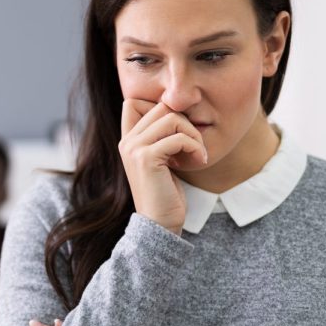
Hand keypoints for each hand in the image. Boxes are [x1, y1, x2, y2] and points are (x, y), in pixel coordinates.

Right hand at [119, 100, 206, 233]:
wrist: (160, 223)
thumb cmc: (165, 193)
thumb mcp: (162, 160)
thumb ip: (160, 137)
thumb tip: (174, 109)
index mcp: (128, 140)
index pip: (135, 102)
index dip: (162, 108)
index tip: (178, 132)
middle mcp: (127, 141)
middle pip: (161, 107)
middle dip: (186, 121)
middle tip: (195, 144)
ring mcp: (134, 148)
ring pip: (172, 118)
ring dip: (194, 134)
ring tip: (198, 153)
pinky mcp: (146, 158)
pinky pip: (179, 138)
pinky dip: (196, 148)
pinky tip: (199, 161)